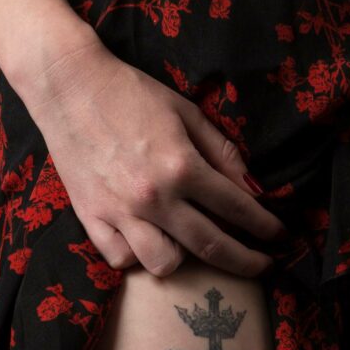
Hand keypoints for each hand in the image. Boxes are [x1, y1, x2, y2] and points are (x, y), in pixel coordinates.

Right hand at [24, 36, 286, 279]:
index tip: (280, 236)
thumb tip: (252, 186)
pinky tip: (147, 237)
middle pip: (211, 246)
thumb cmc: (130, 91)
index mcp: (181, 166)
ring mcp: (120, 212)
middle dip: (246, 261)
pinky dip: (138, 254)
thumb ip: (221, 150)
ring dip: (186, 259)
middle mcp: (153, 197)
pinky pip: (121, 258)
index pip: (237, 208)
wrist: (69, 84)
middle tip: (264, 265)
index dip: (265, 226)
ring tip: (192, 242)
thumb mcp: (185, 111)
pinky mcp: (90, 217)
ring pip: (164, 264)